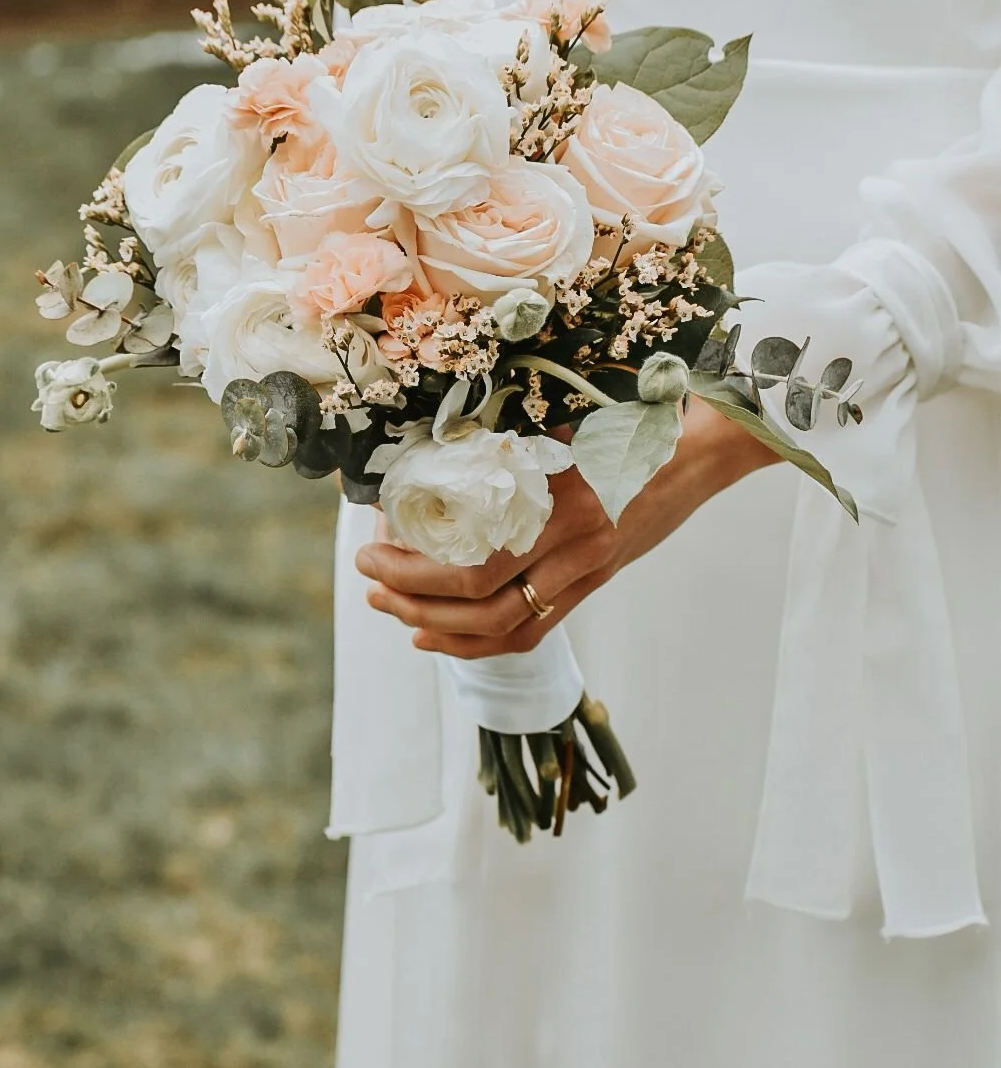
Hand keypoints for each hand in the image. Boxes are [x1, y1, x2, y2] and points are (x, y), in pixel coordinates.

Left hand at [356, 400, 779, 657]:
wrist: (699, 452)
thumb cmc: (631, 426)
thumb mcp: (566, 429)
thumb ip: (512, 452)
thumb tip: (437, 458)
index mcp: (559, 501)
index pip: (475, 558)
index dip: (416, 567)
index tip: (375, 544)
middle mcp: (573, 547)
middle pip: (479, 598)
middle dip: (412, 597)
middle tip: (368, 580)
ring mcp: (587, 571)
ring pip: (502, 624)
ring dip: (438, 625)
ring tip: (392, 610)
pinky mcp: (595, 583)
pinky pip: (532, 629)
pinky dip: (480, 641)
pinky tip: (440, 637)